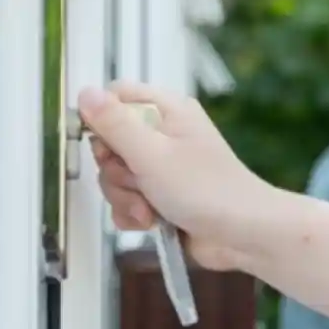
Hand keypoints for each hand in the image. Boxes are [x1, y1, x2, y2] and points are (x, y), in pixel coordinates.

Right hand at [78, 83, 272, 272]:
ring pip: (115, 176)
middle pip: (109, 142)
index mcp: (168, 111)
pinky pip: (127, 200)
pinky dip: (134, 214)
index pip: (116, 98)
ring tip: (150, 208)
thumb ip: (115, 123)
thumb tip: (86, 93)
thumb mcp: (152, 153)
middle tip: (138, 180)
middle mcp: (165, 134)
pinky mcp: (161, 195)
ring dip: (126, 197)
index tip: (106, 145)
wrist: (243, 235)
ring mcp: (163, 167)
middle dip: (116, 170)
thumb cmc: (208, 190)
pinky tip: (152, 221)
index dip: (101, 121)